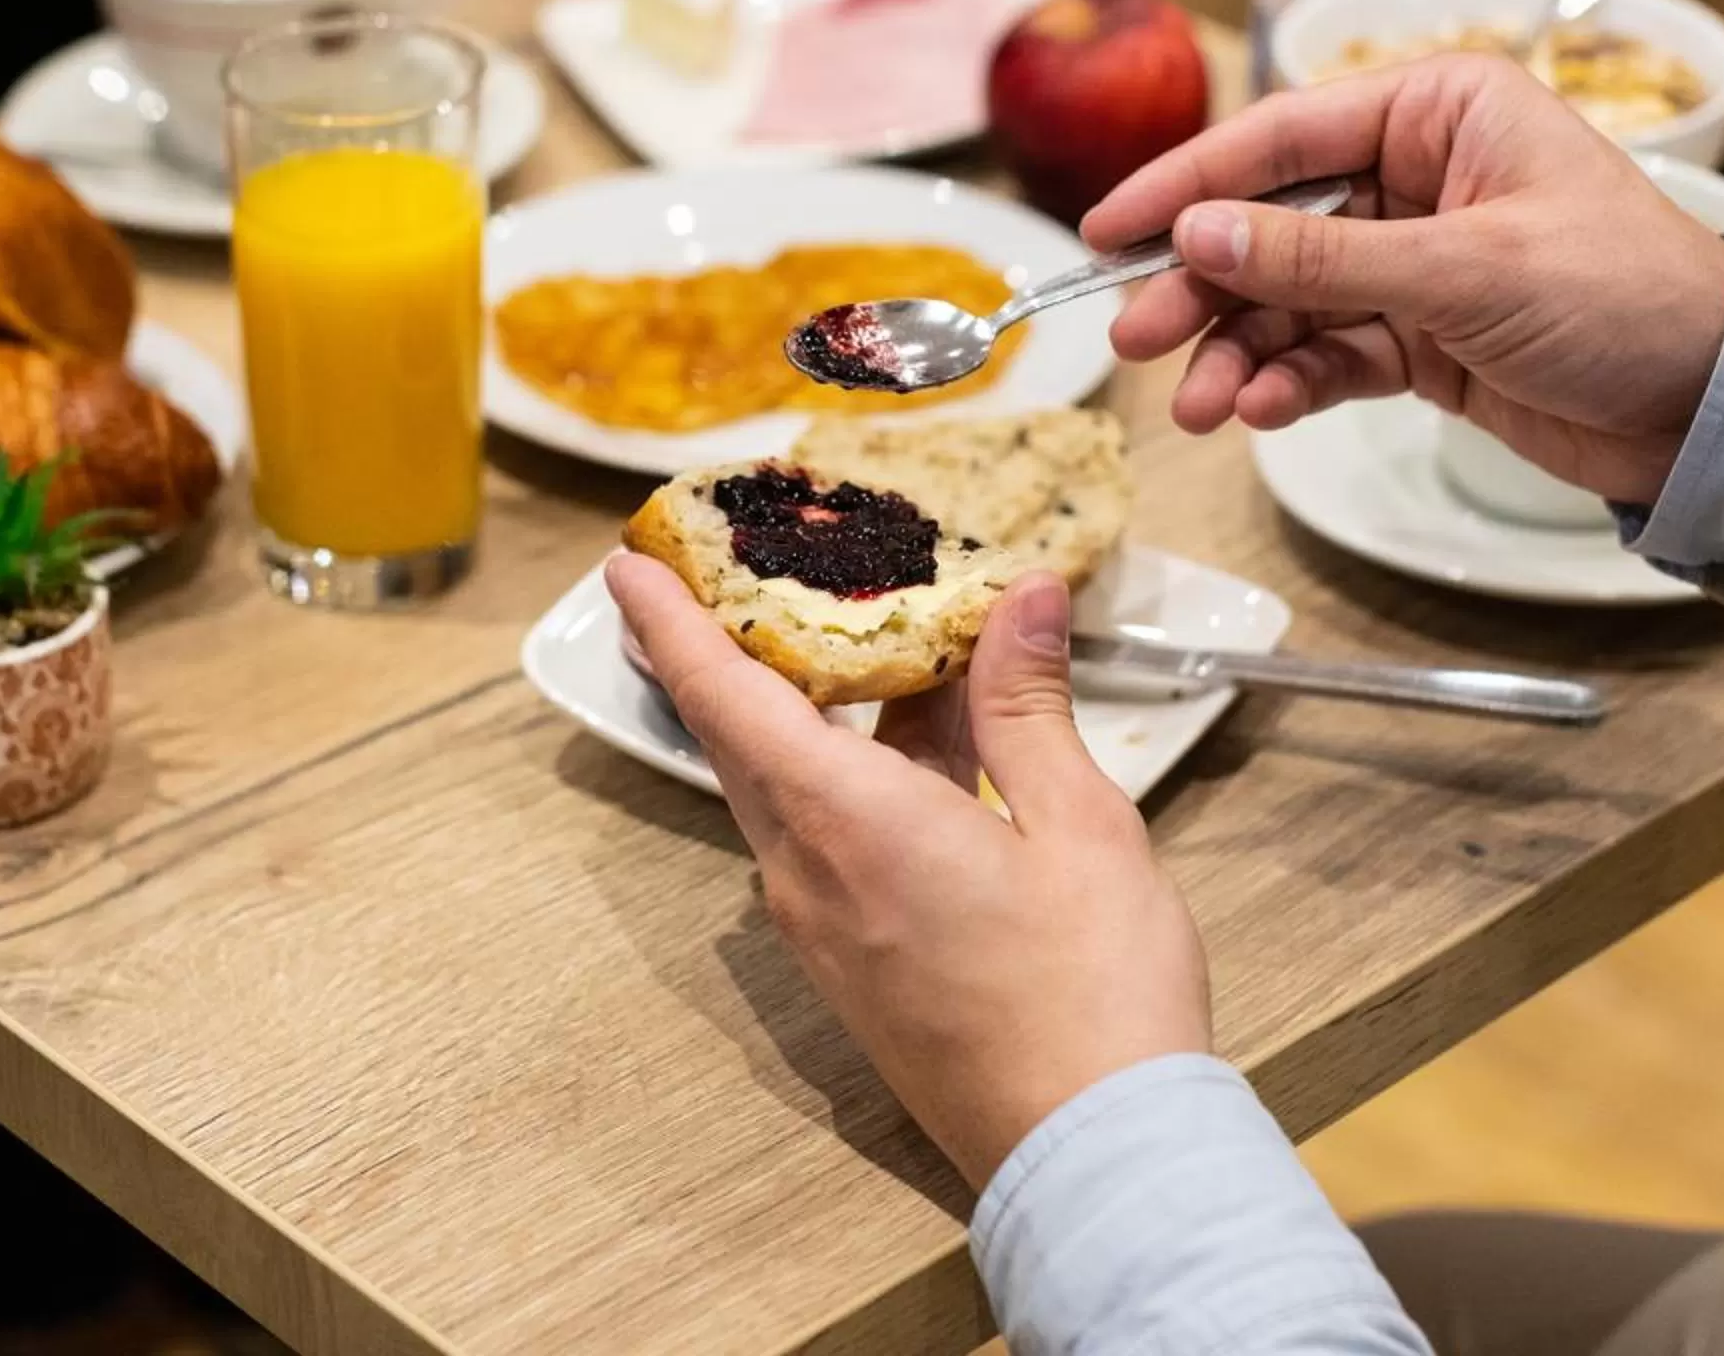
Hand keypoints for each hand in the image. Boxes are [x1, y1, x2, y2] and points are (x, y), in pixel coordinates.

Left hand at [611, 556, 1210, 1187]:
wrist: (1096, 1158)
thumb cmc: (1093, 996)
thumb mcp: (1082, 826)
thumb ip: (1030, 707)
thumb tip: (1022, 600)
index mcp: (850, 824)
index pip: (727, 699)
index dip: (671, 625)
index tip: (627, 566)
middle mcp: (810, 876)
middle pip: (745, 738)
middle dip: (732, 650)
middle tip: (740, 569)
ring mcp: (827, 928)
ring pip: (792, 788)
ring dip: (815, 709)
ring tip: (871, 632)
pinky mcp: (856, 966)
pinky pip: (829, 839)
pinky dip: (855, 771)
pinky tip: (930, 738)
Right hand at [1084, 55, 1723, 507]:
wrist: (1716, 410)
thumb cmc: (1628, 299)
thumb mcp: (1466, 272)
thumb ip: (1322, 256)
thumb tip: (1199, 232)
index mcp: (1441, 112)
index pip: (1282, 136)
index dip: (1186, 183)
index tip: (1108, 229)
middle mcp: (1421, 175)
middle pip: (1271, 222)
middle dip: (1203, 284)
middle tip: (1135, 334)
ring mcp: (1419, 260)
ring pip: (1291, 298)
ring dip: (1239, 351)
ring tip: (1201, 404)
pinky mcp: (1426, 337)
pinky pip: (1330, 352)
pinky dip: (1291, 382)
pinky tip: (1260, 410)